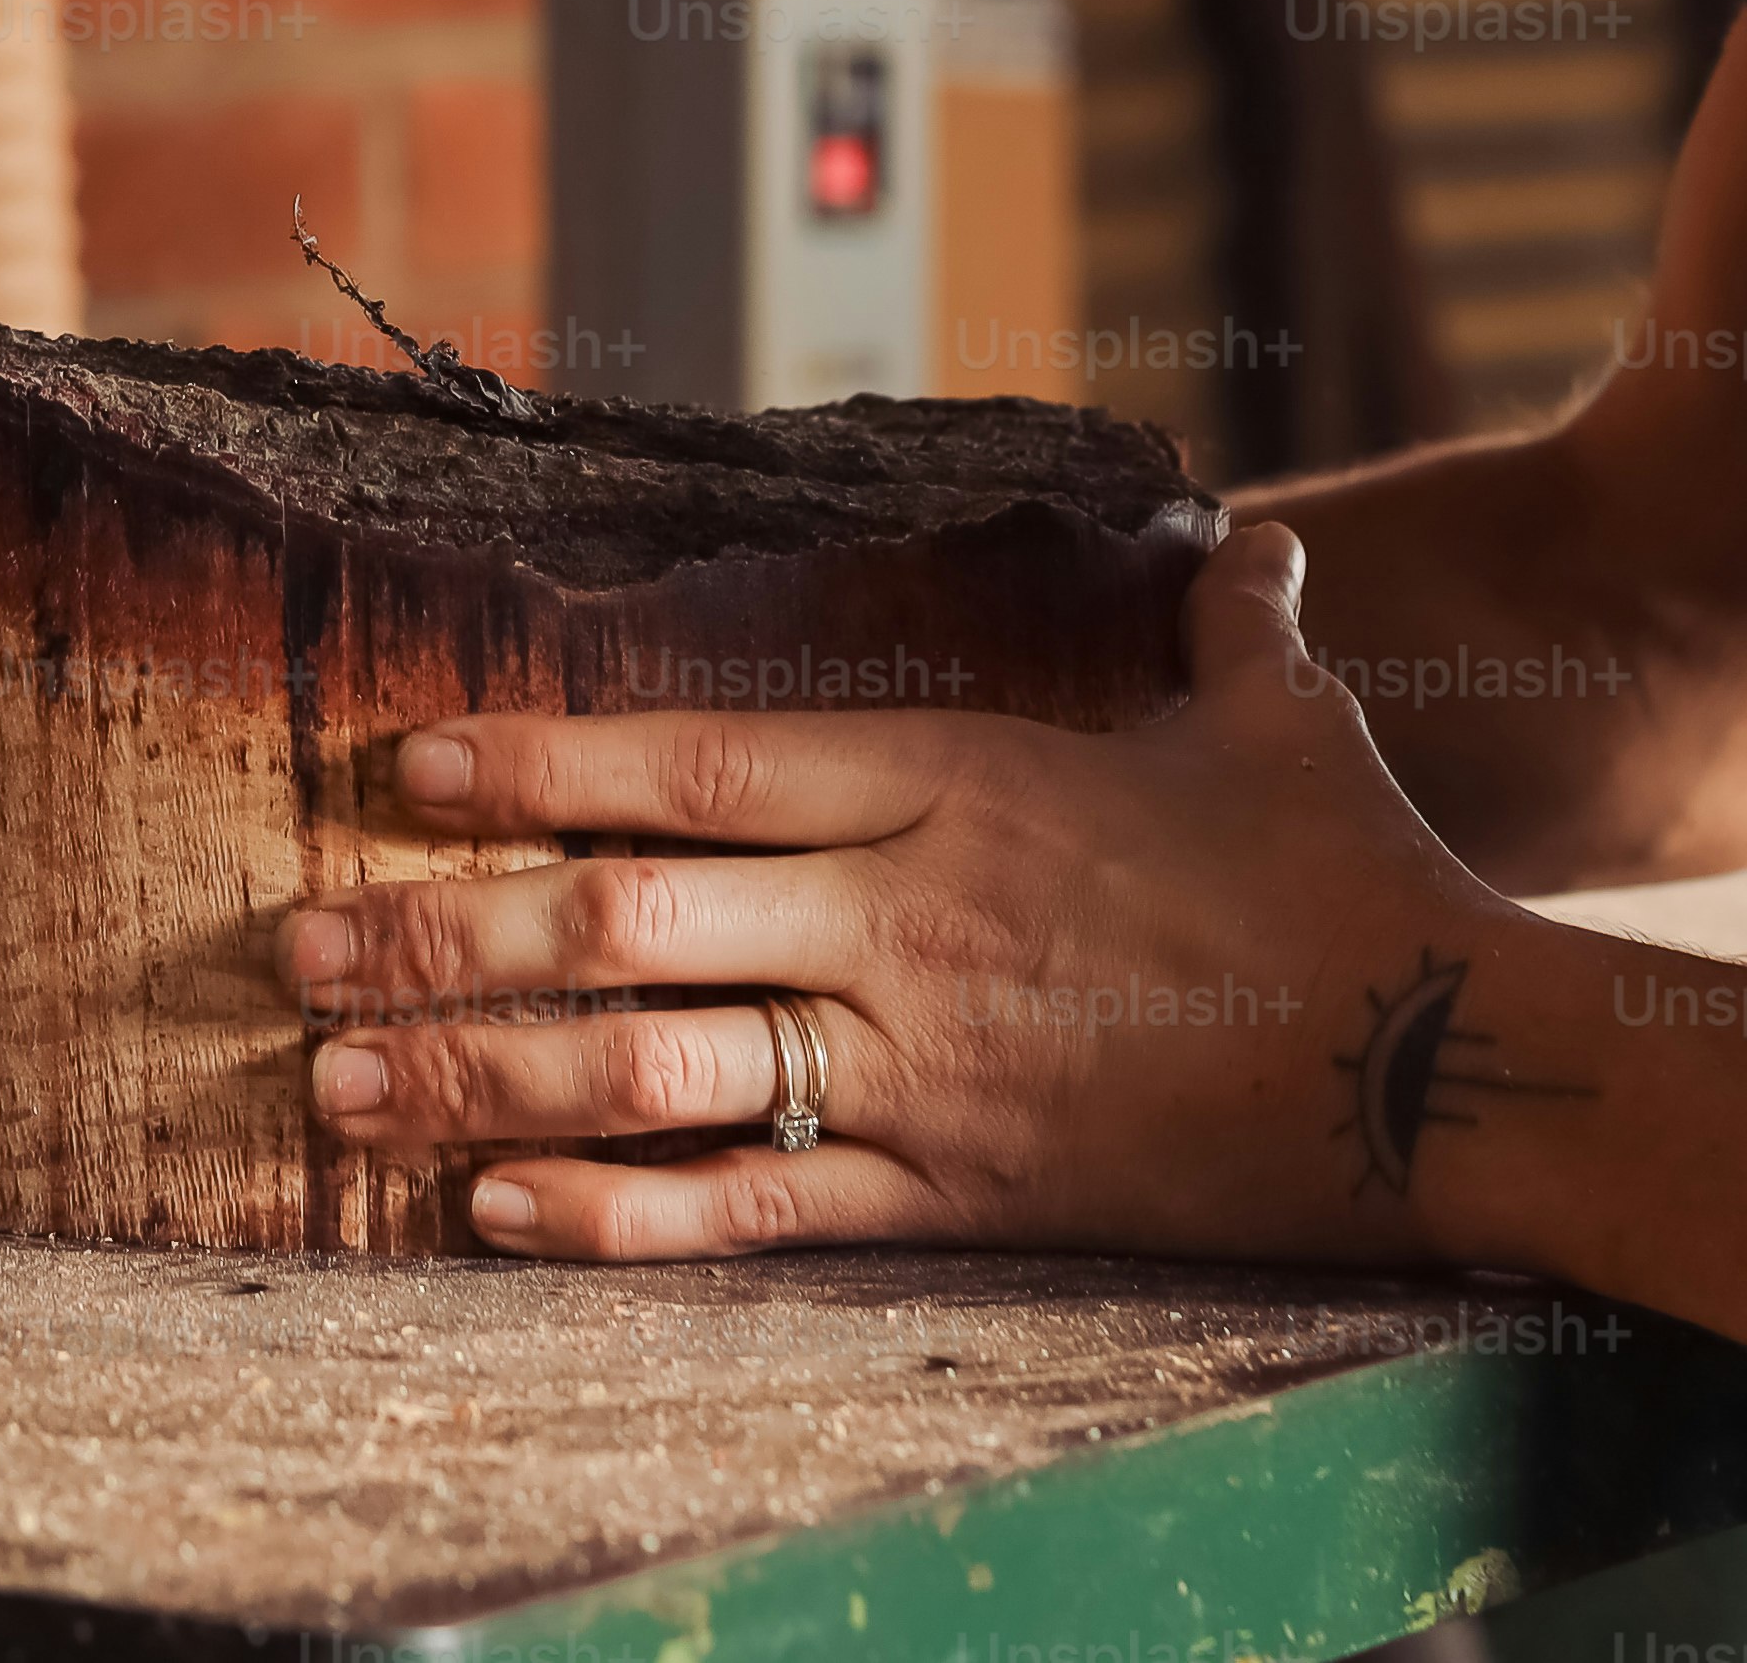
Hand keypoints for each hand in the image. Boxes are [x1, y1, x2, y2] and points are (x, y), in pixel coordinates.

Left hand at [270, 521, 1565, 1261]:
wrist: (1455, 1058)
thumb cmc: (1351, 872)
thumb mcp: (1276, 712)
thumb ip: (1225, 615)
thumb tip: (1239, 529)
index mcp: (954, 785)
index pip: (694, 768)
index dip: (535, 767)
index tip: (403, 766)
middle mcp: (908, 924)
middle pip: (624, 924)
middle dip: (438, 934)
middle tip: (292, 947)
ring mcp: (926, 1071)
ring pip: (652, 1072)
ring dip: (475, 1077)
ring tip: (335, 1089)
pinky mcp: (962, 1197)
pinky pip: (754, 1215)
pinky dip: (613, 1217)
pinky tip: (496, 1215)